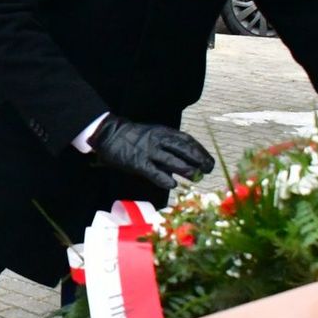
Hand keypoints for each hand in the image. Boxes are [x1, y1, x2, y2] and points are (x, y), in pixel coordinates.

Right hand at [89, 115, 213, 189]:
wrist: (109, 134)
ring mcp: (148, 151)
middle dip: (198, 159)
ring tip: (196, 177)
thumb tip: (185, 159)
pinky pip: (153, 171)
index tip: (208, 160)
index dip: (200, 150)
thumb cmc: (133, 136)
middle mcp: (158, 140)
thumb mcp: (153, 134)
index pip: (187, 140)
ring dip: (186, 169)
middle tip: (208, 169)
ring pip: (171, 160)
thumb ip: (168, 145)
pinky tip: (173, 184)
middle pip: (183, 149)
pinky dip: (164, 178)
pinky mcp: (138, 162)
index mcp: (163, 132)